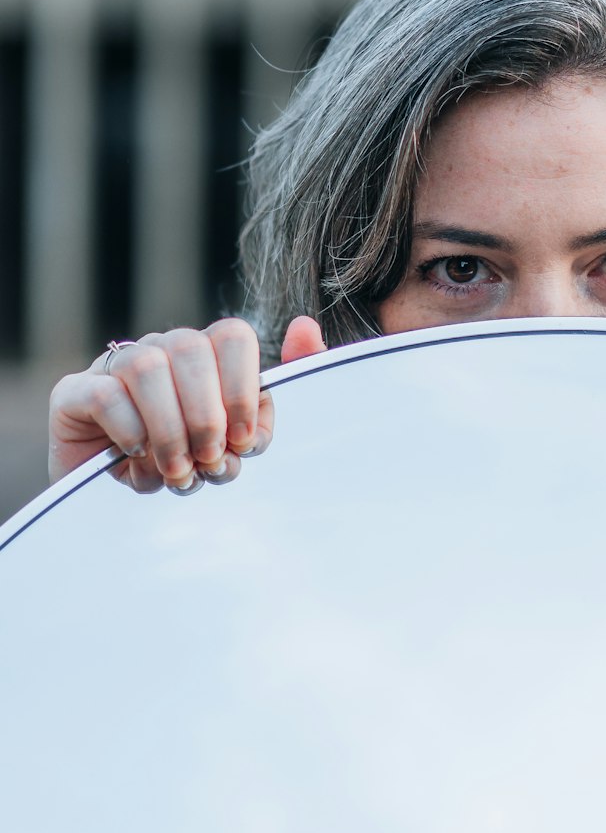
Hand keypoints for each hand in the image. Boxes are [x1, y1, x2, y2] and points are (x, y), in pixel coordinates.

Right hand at [47, 315, 325, 492]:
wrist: (117, 505)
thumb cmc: (187, 464)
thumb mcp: (237, 440)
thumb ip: (275, 395)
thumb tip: (305, 327)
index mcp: (205, 353)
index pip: (233, 336)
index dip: (243, 390)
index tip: (244, 443)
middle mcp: (161, 348)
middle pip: (191, 350)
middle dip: (206, 416)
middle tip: (208, 463)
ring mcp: (114, 365)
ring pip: (146, 367)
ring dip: (168, 429)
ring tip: (176, 470)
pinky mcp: (73, 393)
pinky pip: (104, 393)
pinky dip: (129, 430)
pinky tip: (136, 456)